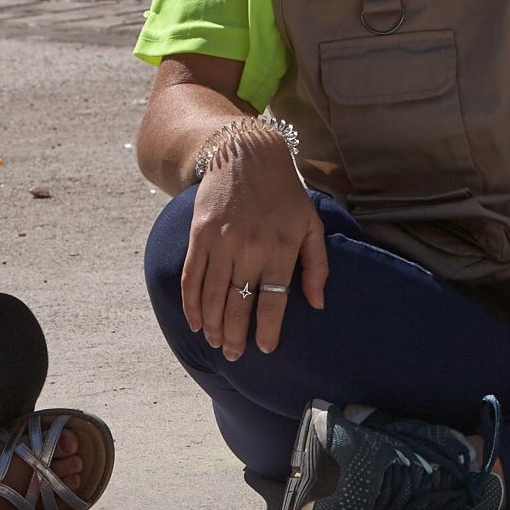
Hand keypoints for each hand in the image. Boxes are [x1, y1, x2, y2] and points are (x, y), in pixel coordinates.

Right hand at [181, 123, 329, 361]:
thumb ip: (317, 265)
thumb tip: (317, 304)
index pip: (273, 301)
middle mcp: (250, 248)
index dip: (266, 330)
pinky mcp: (200, 235)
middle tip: (234, 355)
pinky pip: (192, 277)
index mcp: (281, 248)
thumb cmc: (285, 193)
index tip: (264, 349)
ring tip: (216, 343)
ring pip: (212, 296)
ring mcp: (222, 242)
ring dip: (213, 325)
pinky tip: (196, 320)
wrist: (247, 154)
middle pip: (238, 305)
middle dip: (235, 336)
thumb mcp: (311, 224)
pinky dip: (191, 303)